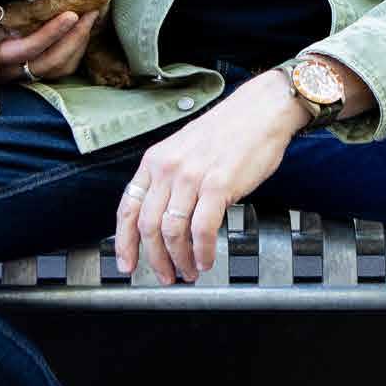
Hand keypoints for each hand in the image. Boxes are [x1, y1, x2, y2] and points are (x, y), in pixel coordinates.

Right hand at [0, 0, 99, 89]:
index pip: (23, 50)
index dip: (49, 36)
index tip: (70, 14)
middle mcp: (3, 69)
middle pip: (47, 63)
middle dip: (72, 39)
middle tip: (89, 11)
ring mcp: (16, 73)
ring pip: (55, 69)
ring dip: (77, 46)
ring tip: (92, 15)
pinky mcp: (25, 70)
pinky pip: (56, 70)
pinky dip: (73, 52)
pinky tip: (83, 27)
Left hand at [115, 73, 309, 285]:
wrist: (261, 110)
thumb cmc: (229, 131)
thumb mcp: (184, 149)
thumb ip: (170, 180)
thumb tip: (164, 218)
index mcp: (155, 160)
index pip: (128, 208)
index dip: (124, 241)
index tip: (126, 262)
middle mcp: (168, 168)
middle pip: (148, 226)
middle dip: (154, 259)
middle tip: (165, 276)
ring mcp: (191, 177)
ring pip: (172, 232)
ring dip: (179, 259)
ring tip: (188, 271)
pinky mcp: (218, 185)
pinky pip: (202, 230)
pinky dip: (202, 252)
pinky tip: (206, 259)